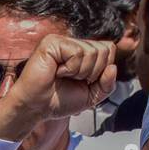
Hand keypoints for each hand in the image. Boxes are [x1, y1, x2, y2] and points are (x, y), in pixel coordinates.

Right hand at [0, 35, 115, 141]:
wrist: (36, 108)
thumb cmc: (58, 101)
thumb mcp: (91, 97)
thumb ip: (107, 84)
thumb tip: (112, 67)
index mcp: (83, 52)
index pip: (109, 50)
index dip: (102, 70)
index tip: (83, 82)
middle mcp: (74, 44)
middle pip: (104, 50)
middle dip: (93, 73)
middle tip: (72, 80)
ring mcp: (63, 41)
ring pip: (92, 52)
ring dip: (80, 72)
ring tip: (63, 76)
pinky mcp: (52, 42)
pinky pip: (77, 52)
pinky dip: (70, 68)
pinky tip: (57, 72)